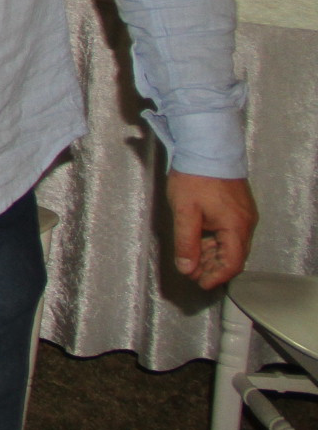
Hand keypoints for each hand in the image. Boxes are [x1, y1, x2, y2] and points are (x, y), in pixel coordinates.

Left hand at [169, 170, 256, 288]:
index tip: (200, 283)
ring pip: (231, 244)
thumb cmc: (195, 176)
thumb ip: (186, 242)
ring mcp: (243, 214)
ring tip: (192, 259)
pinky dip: (216, 241)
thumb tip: (187, 268)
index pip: (232, 263)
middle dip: (212, 267)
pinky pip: (230, 231)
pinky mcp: (237, 206)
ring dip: (213, 254)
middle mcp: (245, 222)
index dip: (216, 276)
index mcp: (236, 226)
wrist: (205, 146)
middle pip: (233, 255)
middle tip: (191, 272)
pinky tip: (199, 241)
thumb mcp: (184, 212)